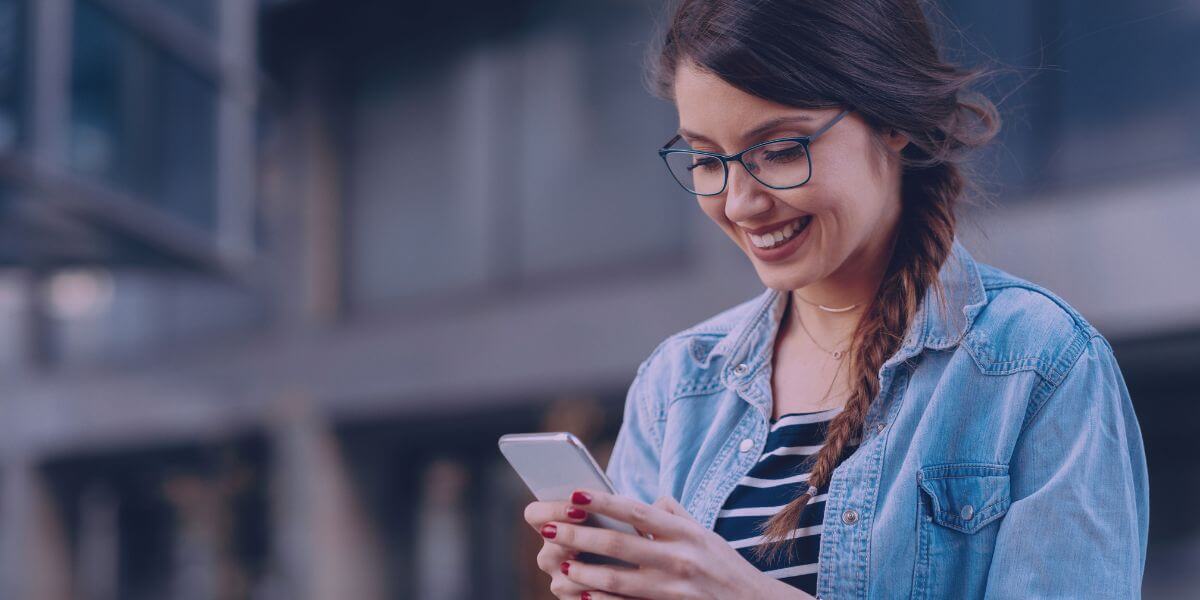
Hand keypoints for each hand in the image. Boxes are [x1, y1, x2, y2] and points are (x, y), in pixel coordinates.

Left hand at [534, 487, 806, 598]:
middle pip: (618, 544)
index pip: (635, 511)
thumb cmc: (726, 568)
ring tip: (557, 565)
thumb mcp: (706, 535)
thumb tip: (649, 500)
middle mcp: (678, 558)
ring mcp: (673, 589)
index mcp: (684, 532)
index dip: (602, 502)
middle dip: (578, 535)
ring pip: (617, 579)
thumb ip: (675, 516)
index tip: (573, 494)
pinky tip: (580, 596)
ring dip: (583, 572)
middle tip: (548, 528)